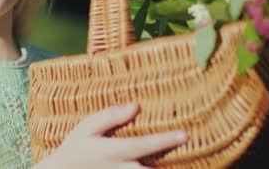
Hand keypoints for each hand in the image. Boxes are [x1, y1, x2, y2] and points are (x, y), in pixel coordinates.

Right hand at [35, 103, 186, 168]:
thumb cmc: (76, 148)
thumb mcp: (86, 128)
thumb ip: (110, 116)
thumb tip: (136, 106)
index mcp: (113, 152)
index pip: (144, 145)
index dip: (165, 140)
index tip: (185, 135)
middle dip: (172, 165)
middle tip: (192, 151)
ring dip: (165, 168)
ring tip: (186, 162)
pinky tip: (162, 165)